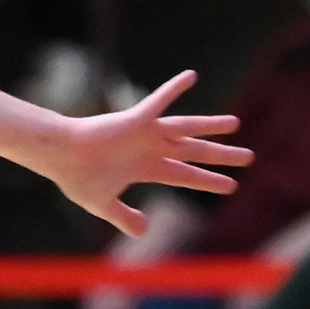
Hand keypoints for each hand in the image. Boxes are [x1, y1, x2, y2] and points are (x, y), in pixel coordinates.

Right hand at [41, 68, 251, 234]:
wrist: (60, 156)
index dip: (209, 181)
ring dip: (211, 125)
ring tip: (237, 123)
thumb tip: (144, 232)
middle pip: (196, 152)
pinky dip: (175, 88)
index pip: (187, 175)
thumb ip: (125, 218)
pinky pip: (159, 101)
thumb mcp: (104, 205)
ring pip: (187, 128)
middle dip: (222, 155)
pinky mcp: (135, 119)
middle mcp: (153, 149)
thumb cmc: (77, 178)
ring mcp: (146, 133)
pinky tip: (191, 76)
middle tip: (249, 158)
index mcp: (148, 169)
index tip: (231, 186)